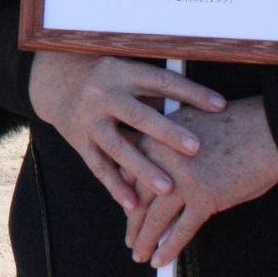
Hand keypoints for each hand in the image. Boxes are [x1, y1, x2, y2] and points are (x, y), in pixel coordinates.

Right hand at [26, 51, 226, 211]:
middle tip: (195, 148)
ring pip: (117, 147)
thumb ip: (157, 91)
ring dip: (142, 168)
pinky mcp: (79, 141)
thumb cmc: (109, 81)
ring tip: (168, 188)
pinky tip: (133, 204)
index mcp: (121, 72)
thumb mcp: (128, 74)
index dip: (191, 93)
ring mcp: (89, 120)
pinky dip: (115, 186)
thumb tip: (206, 106)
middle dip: (167, 133)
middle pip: (138, 115)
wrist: (57, 84)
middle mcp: (103, 94)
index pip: (161, 81)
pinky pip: (98, 167)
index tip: (220, 106)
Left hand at [124, 97, 277, 267]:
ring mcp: (181, 180)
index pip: (127, 173)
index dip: (125, 196)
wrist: (264, 130)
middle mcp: (160, 159)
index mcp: (153, 138)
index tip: (126, 210)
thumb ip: (164, 144)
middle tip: (129, 239)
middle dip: (132, 223)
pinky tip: (160, 260)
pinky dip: (169, 249)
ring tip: (139, 254)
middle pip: (137, 198)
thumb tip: (152, 170)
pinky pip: (181, 230)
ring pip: (155, 218)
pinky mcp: (204, 198)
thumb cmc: (230, 126)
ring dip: (145, 240)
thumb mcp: (185, 125)